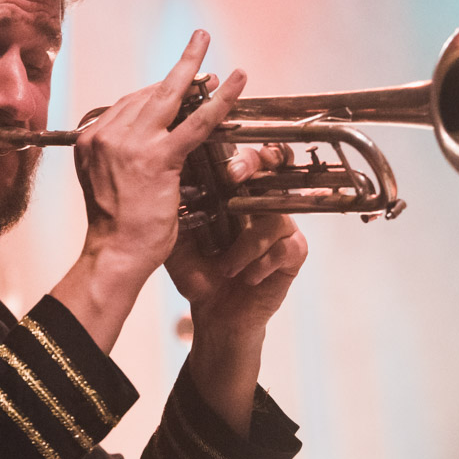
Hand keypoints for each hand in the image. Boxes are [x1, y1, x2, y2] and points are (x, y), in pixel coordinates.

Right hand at [74, 30, 246, 278]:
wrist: (115, 253)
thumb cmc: (116, 227)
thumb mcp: (107, 182)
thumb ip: (119, 157)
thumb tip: (145, 143)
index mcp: (91, 140)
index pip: (127, 104)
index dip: (156, 91)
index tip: (177, 82)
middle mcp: (105, 136)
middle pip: (145, 93)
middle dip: (176, 70)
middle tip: (197, 43)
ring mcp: (129, 144)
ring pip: (168, 96)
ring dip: (194, 68)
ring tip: (206, 42)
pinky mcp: (157, 158)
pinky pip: (195, 122)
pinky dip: (218, 100)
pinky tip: (234, 82)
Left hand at [167, 144, 307, 332]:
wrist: (213, 313)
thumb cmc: (196, 271)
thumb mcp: (177, 238)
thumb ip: (175, 207)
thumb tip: (165, 173)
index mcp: (233, 192)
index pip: (240, 156)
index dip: (234, 146)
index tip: (216, 149)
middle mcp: (260, 201)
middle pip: (272, 164)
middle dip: (253, 163)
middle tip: (233, 175)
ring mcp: (280, 225)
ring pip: (273, 215)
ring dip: (245, 244)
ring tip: (226, 267)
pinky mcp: (293, 252)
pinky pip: (285, 247)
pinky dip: (260, 263)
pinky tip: (246, 276)